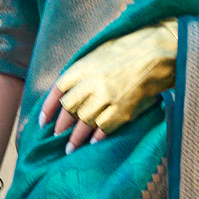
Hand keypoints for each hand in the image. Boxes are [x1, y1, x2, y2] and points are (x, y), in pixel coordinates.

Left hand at [38, 20, 178, 153]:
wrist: (155, 54)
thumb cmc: (127, 50)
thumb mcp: (99, 53)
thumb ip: (84, 71)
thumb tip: (71, 90)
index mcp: (83, 67)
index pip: (58, 90)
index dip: (49, 108)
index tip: (43, 121)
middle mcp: (92, 84)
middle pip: (69, 109)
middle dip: (61, 125)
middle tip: (57, 136)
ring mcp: (107, 99)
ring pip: (84, 123)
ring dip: (75, 138)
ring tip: (69, 148)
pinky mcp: (122, 111)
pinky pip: (104, 128)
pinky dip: (96, 137)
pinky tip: (92, 143)